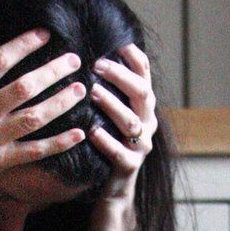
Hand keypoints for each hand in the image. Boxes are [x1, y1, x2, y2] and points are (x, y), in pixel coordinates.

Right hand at [0, 27, 87, 218]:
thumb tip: (5, 58)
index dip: (23, 45)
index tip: (44, 35)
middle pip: (24, 87)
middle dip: (52, 72)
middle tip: (74, 60)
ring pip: (34, 117)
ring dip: (61, 102)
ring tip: (81, 89)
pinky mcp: (1, 161)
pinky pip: (36, 150)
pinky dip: (59, 142)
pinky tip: (79, 133)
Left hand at [85, 43, 157, 230]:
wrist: (113, 188)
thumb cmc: (105, 142)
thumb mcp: (107, 114)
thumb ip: (104, 89)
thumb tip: (83, 55)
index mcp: (142, 106)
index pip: (145, 75)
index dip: (134, 57)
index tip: (117, 42)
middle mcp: (147, 122)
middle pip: (142, 93)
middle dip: (120, 76)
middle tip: (96, 64)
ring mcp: (140, 145)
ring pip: (132, 121)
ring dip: (112, 105)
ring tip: (92, 93)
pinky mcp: (129, 167)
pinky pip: (121, 152)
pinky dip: (107, 141)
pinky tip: (91, 132)